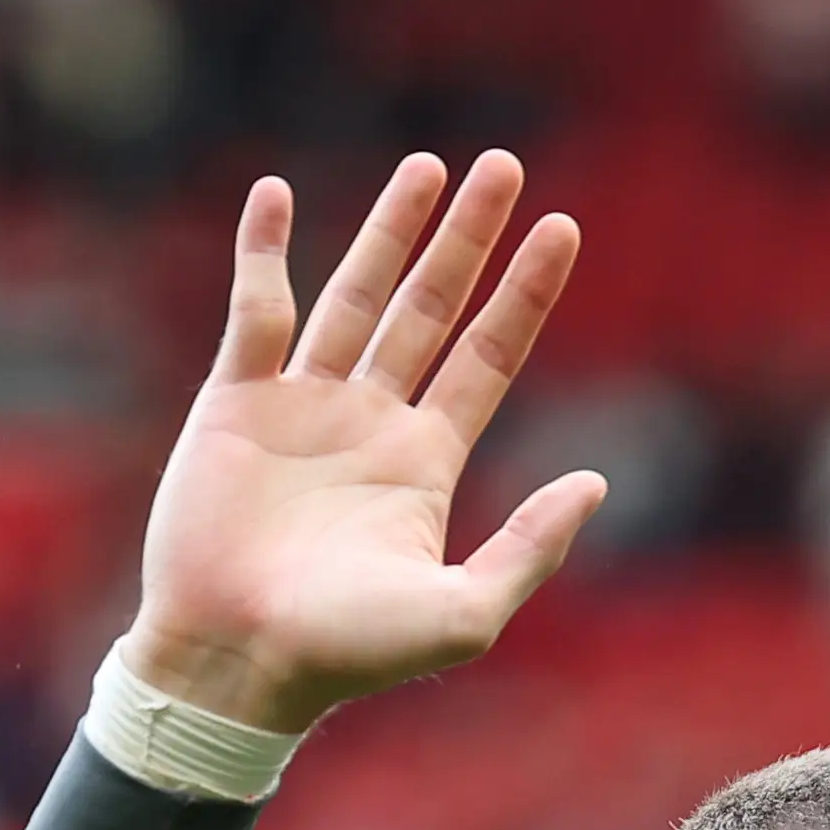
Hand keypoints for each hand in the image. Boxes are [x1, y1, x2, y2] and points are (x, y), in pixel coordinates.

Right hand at [116, 157, 604, 734]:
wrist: (237, 663)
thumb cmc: (348, 655)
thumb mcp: (463, 615)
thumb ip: (530, 548)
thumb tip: (595, 482)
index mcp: (425, 461)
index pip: (489, 356)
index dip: (526, 293)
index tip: (564, 228)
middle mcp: (370, 421)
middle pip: (431, 307)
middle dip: (467, 239)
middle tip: (504, 165)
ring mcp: (302, 405)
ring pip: (354, 294)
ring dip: (391, 229)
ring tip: (430, 166)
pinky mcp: (235, 401)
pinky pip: (255, 310)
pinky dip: (264, 252)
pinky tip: (278, 195)